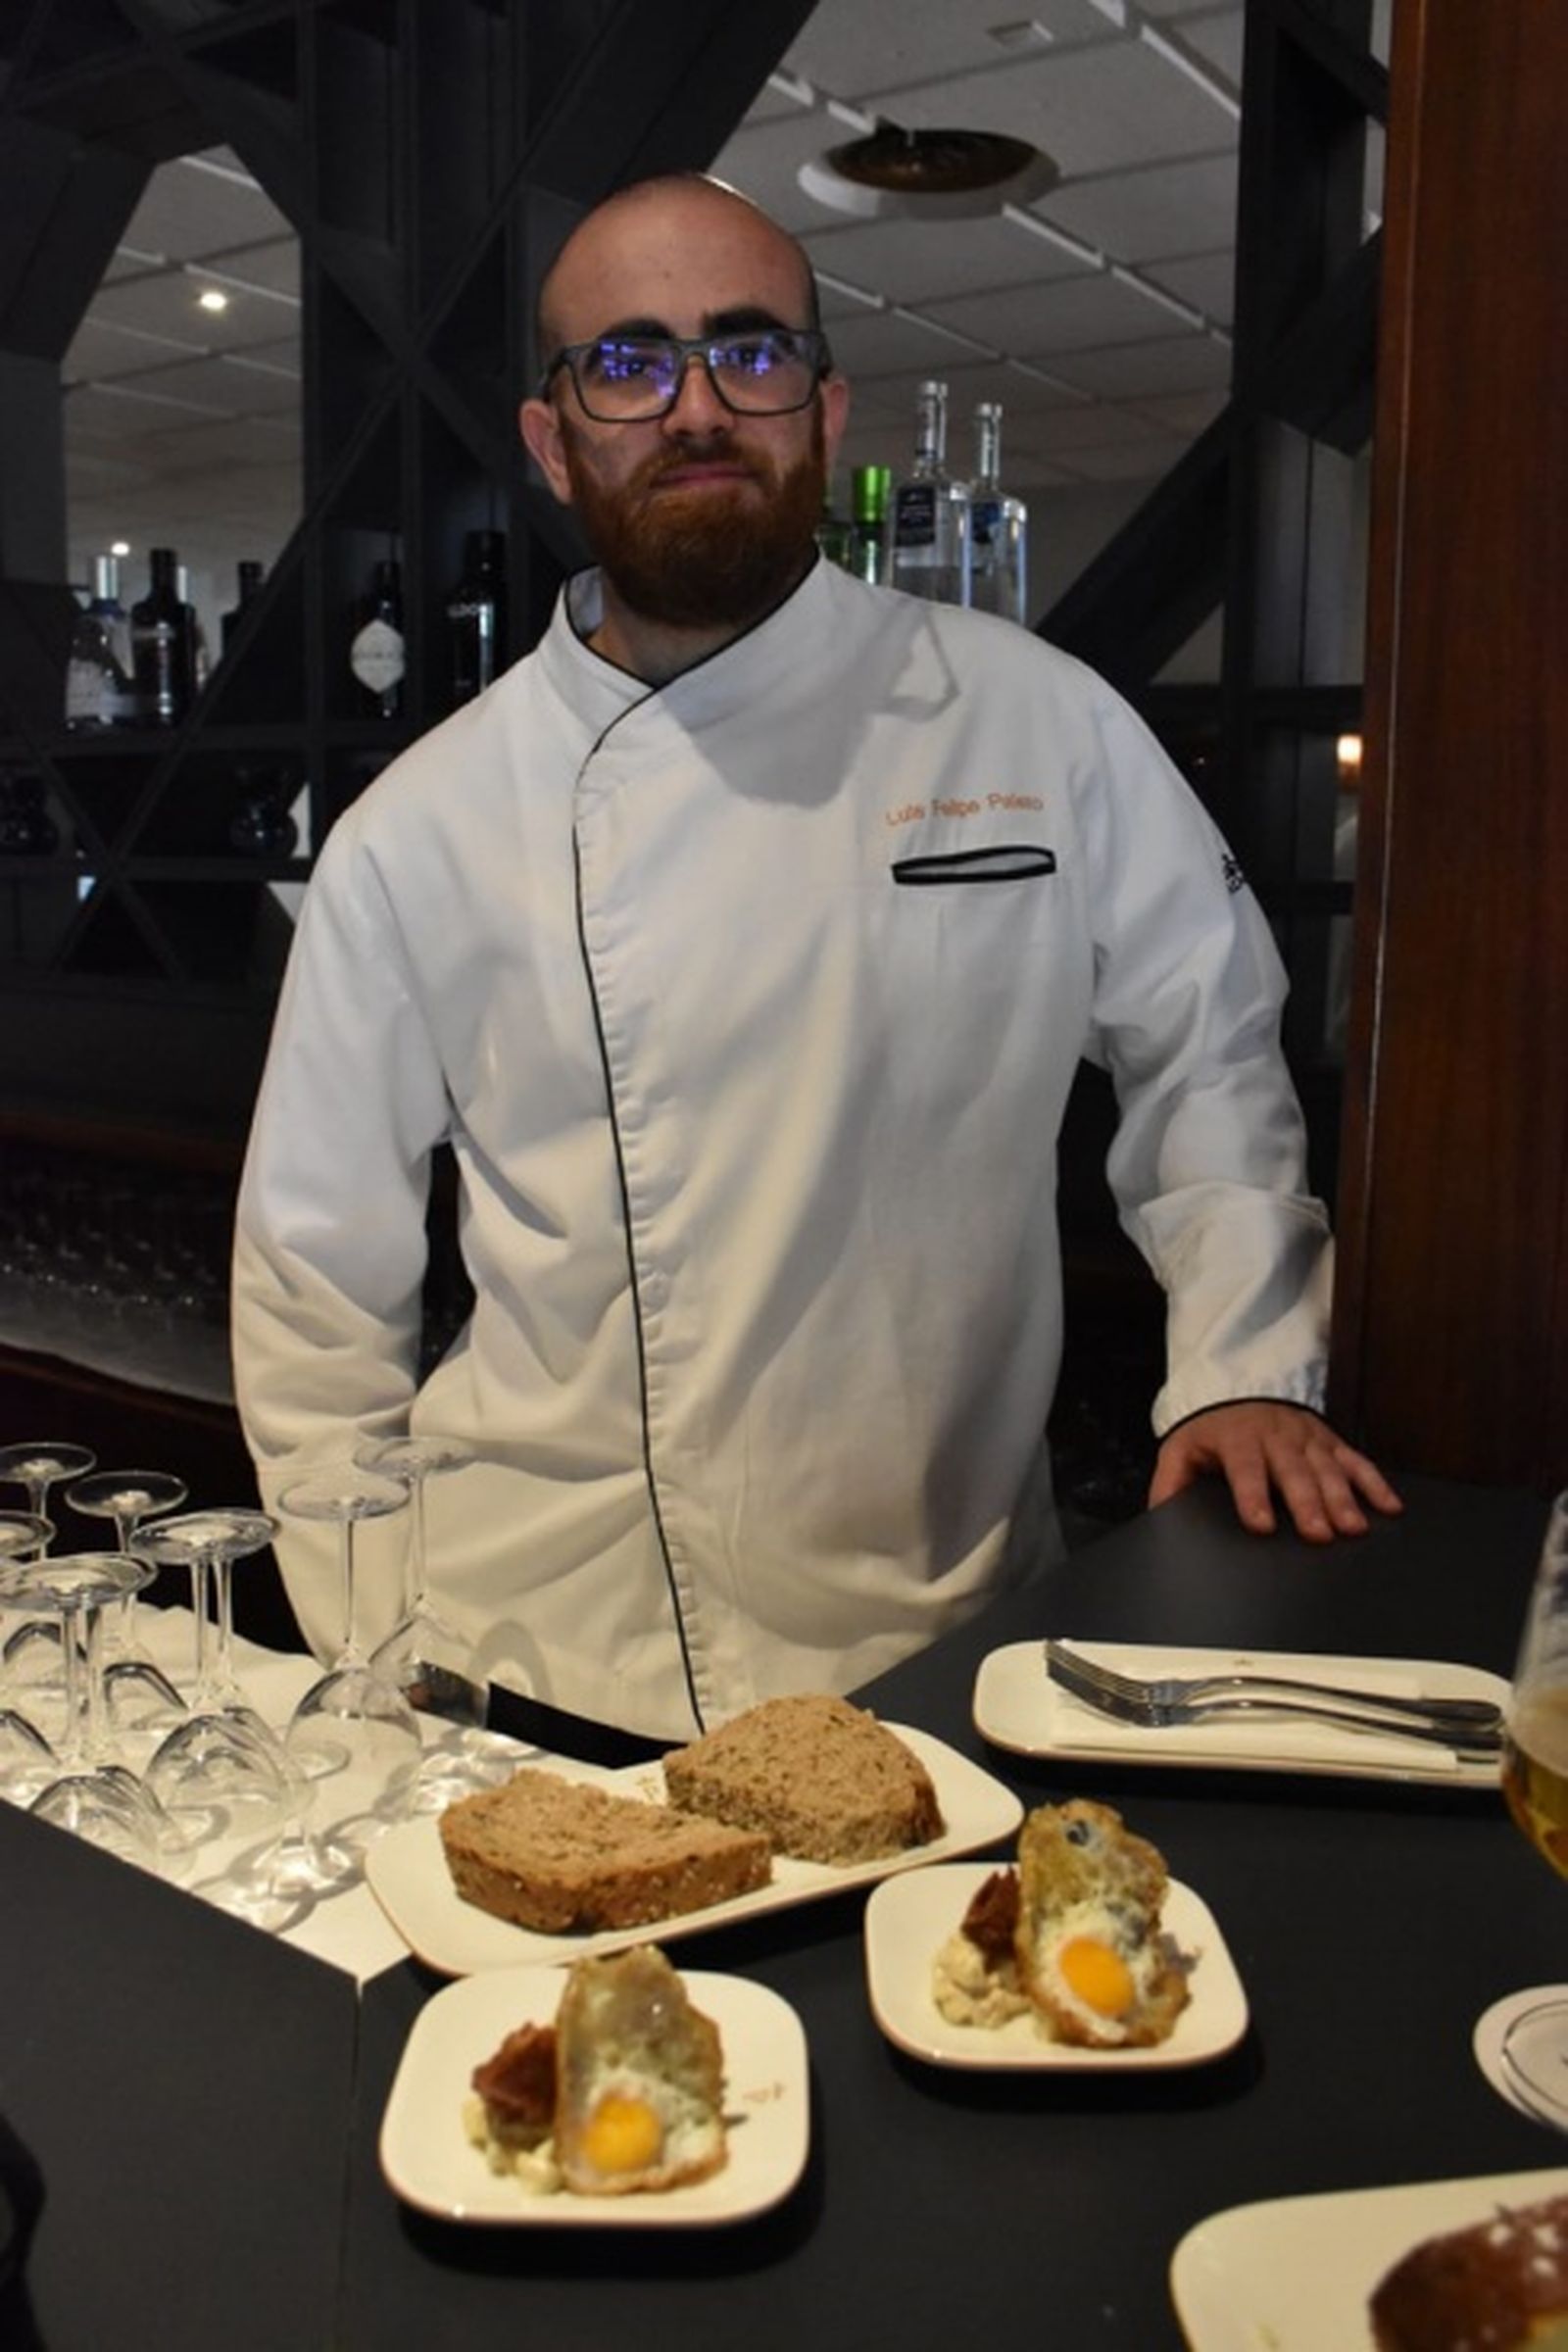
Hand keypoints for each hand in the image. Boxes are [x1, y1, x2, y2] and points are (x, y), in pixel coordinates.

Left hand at [1148, 1401, 1402, 1542]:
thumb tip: (1160, 1516)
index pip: (1245, 1468)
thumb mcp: (1182, 1449)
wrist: (1240, 1390)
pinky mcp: (1330, 1441)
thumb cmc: (1211, 1432)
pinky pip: (1356, 1461)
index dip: (1253, 1496)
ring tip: (1354, 1528)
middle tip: (1319, 1534)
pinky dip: (1374, 1482)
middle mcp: (1276, 1436)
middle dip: (1307, 1503)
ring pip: (1328, 1468)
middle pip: (1293, 1472)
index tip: (1261, 1524)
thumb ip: (1171, 1482)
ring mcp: (1307, 1437)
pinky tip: (1389, 1506)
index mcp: (1237, 1439)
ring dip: (1343, 1497)